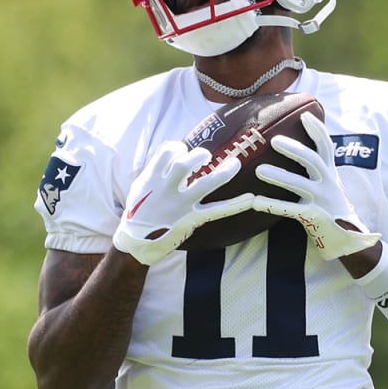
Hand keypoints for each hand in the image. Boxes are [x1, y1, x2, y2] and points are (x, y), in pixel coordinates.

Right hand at [113, 142, 252, 265]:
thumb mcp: (141, 186)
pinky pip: (216, 211)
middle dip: (198, 155)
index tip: (183, 150)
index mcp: (152, 178)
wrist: (136, 241)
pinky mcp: (191, 218)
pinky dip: (235, 205)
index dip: (178, 147)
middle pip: (184, 164)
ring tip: (235, 164)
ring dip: (222, 173)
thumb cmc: (139, 210)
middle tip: (206, 156)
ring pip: (204, 184)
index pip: (168, 152)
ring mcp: (180, 205)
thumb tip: (174, 151)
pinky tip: (250, 199)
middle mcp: (166, 190)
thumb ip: (156, 168)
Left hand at [252, 113, 380, 259]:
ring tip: (260, 170)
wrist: (346, 239)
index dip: (317, 130)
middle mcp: (328, 184)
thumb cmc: (329, 208)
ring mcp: (322, 201)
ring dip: (280, 176)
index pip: (326, 147)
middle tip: (274, 140)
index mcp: (330, 174)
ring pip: (300, 185)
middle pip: (313, 161)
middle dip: (295, 149)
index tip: (305, 116)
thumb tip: (295, 148)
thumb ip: (315, 169)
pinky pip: (291, 210)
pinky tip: (255, 202)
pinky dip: (272, 205)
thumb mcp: (327, 185)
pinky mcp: (315, 218)